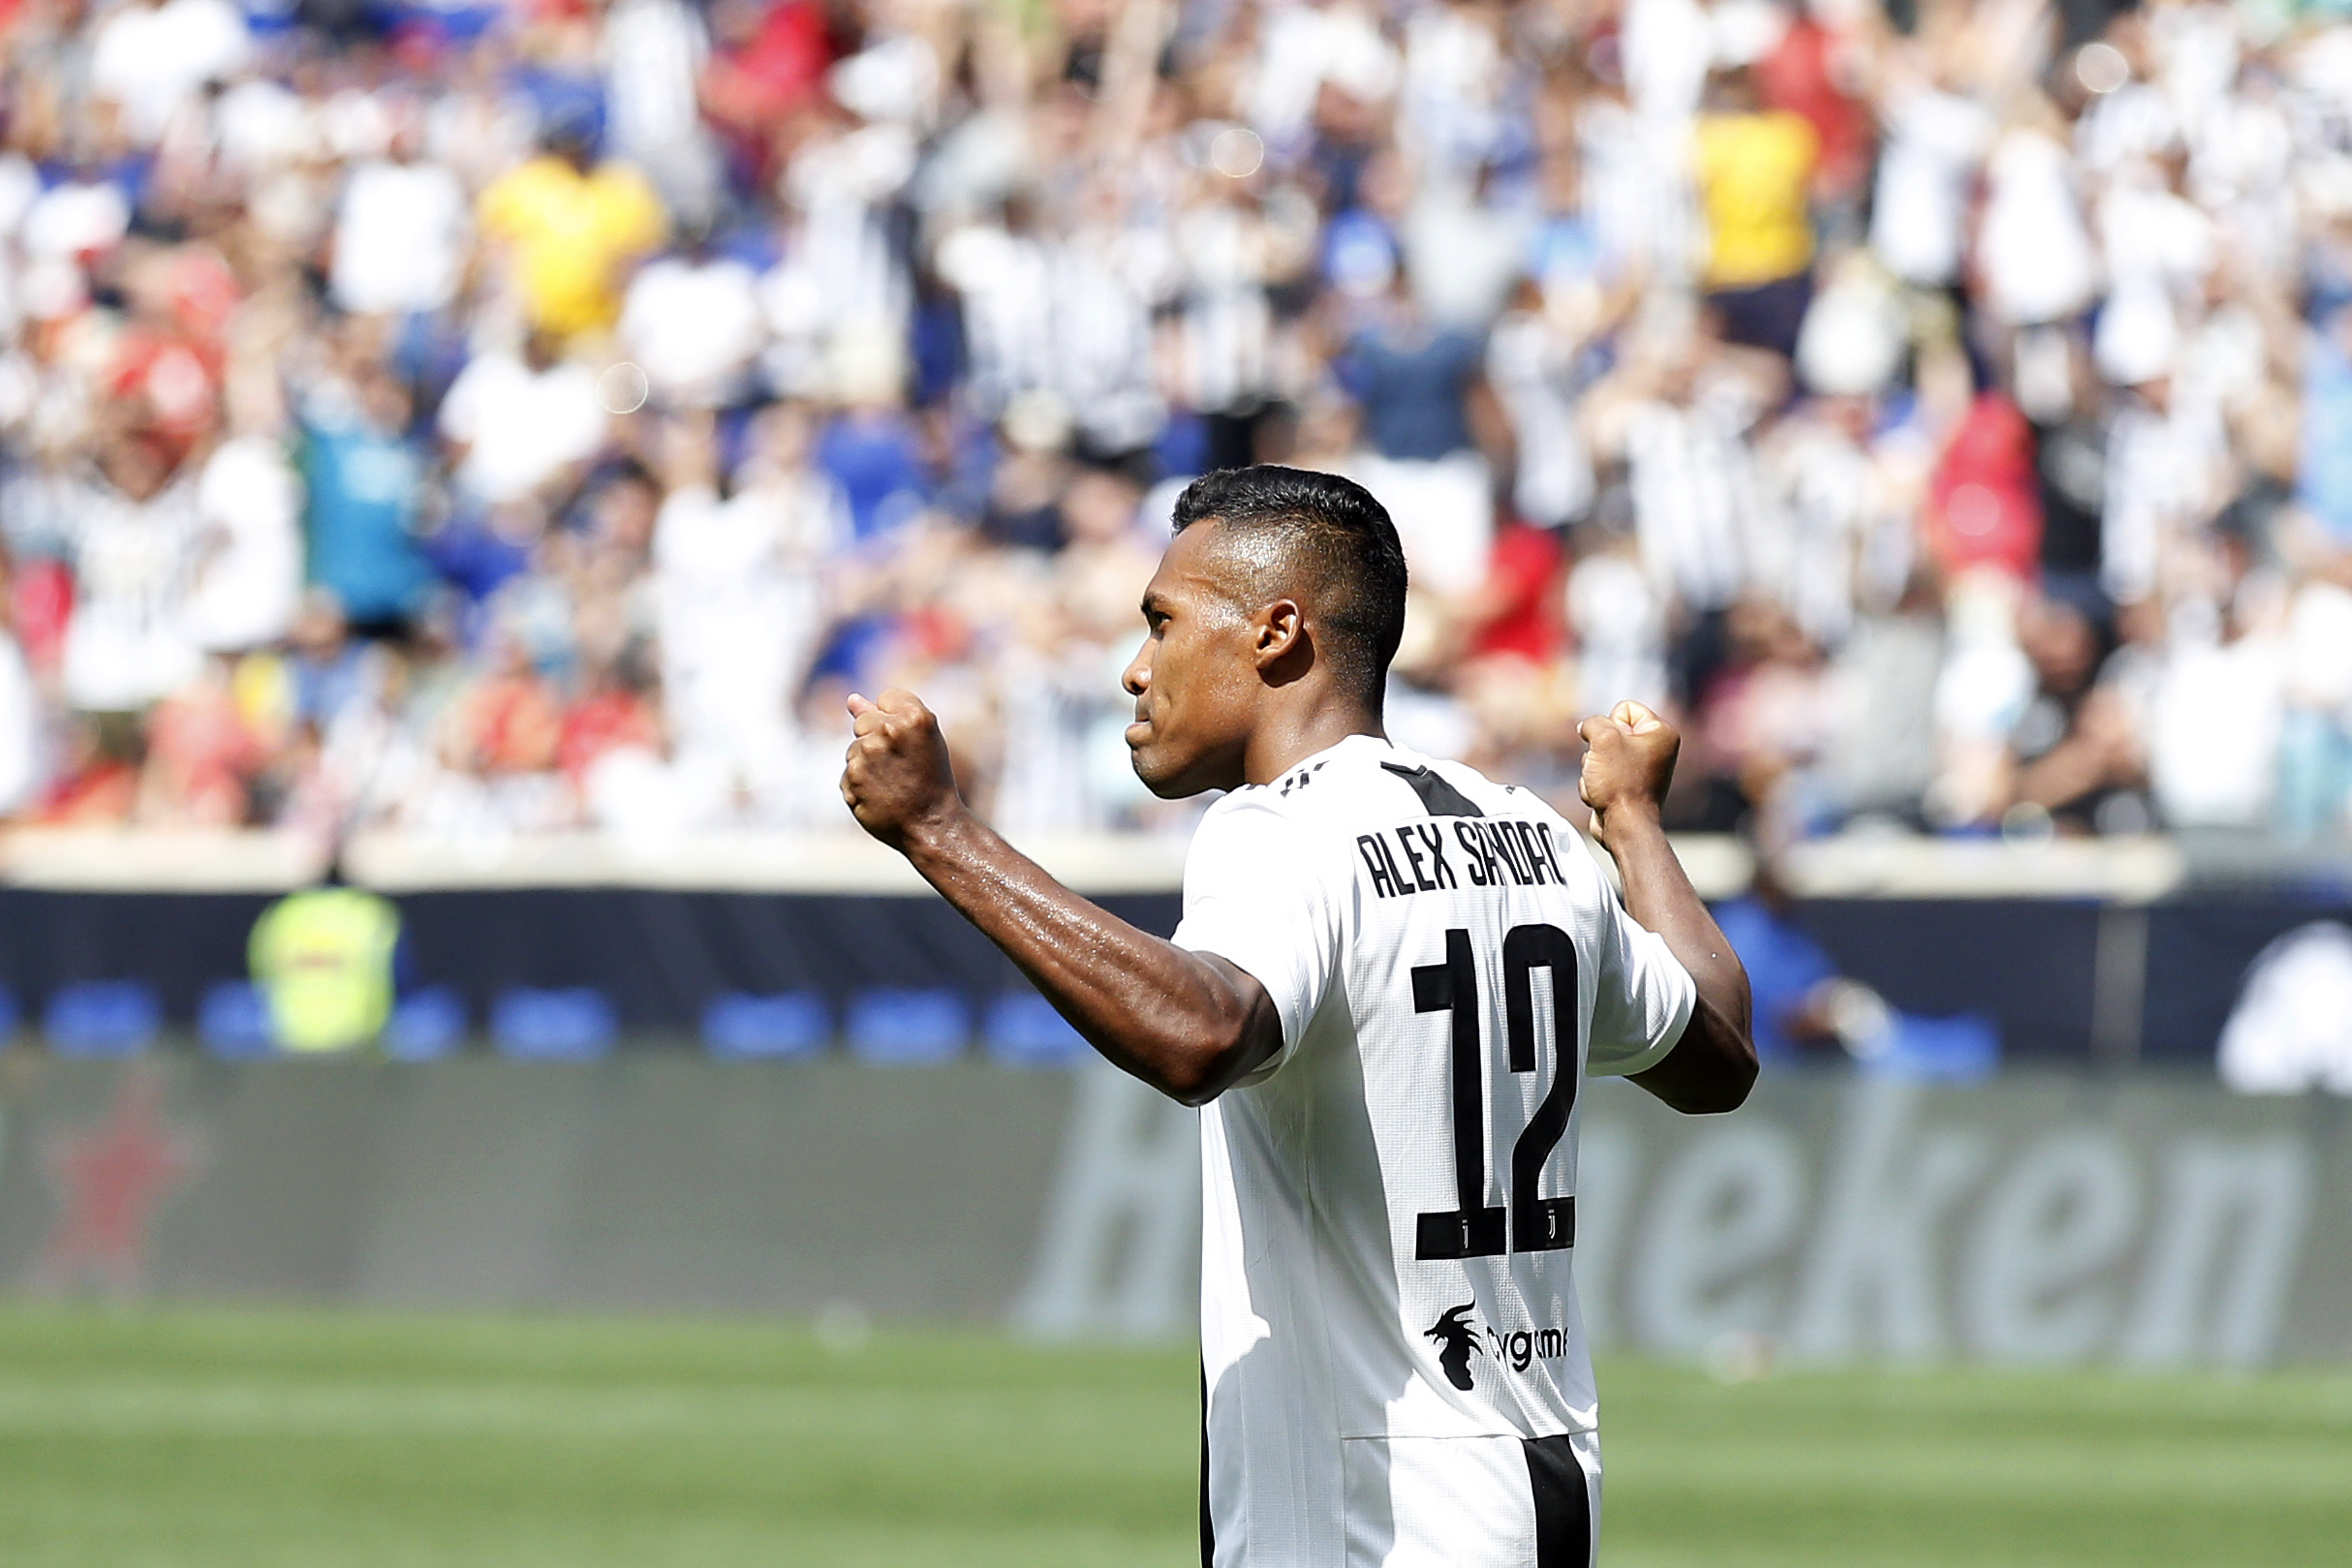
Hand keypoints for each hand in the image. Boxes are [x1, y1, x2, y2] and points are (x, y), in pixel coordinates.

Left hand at [841, 689, 965, 852]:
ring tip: (892, 781)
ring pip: (855, 747)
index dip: (895, 718)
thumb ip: (887, 714)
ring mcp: (869, 752)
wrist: (931, 824)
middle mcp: (890, 730)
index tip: (909, 740)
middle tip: (900, 764)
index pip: (886, 697)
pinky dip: (859, 783)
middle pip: (864, 719)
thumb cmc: (931, 779)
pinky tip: (879, 794)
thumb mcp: (921, 740)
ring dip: (867, 762)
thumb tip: (851, 699)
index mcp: (915, 716)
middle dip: (875, 737)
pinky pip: (849, 770)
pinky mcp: (853, 774)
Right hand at [1577, 700, 1678, 846]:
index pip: (1624, 709)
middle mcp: (1655, 749)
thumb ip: (1593, 722)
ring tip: (1603, 783)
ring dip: (1593, 768)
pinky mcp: (1627, 785)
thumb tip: (1587, 728)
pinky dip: (1595, 783)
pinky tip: (1602, 795)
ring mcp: (1641, 769)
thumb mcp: (1603, 738)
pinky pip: (1600, 773)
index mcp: (1661, 733)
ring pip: (1600, 754)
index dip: (1610, 725)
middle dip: (1599, 750)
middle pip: (1610, 732)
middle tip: (1607, 767)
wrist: (1624, 826)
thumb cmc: (1621, 784)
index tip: (1615, 747)